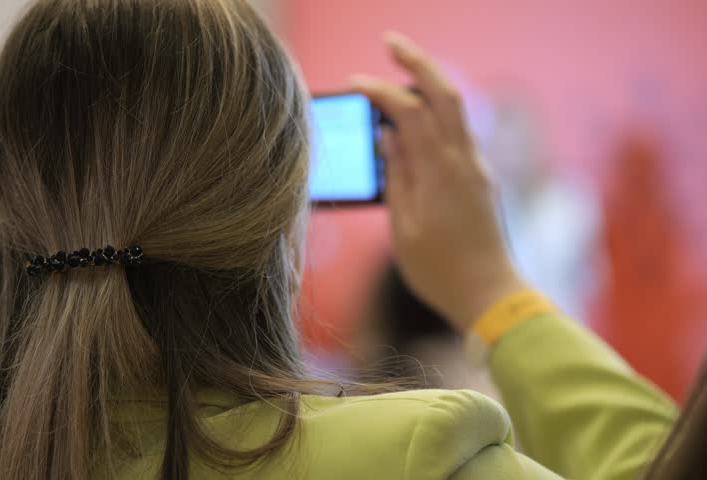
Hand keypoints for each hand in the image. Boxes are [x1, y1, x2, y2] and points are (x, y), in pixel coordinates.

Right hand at [350, 32, 526, 331]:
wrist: (489, 294)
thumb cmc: (439, 269)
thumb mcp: (404, 226)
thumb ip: (396, 176)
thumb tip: (388, 137)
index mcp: (441, 172)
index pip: (409, 112)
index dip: (381, 90)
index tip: (355, 82)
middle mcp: (464, 161)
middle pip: (445, 94)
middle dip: (418, 61)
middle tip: (391, 41)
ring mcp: (477, 168)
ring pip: (456, 110)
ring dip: (430, 84)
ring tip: (401, 75)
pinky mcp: (480, 179)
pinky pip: (457, 134)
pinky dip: (436, 116)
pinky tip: (415, 124)